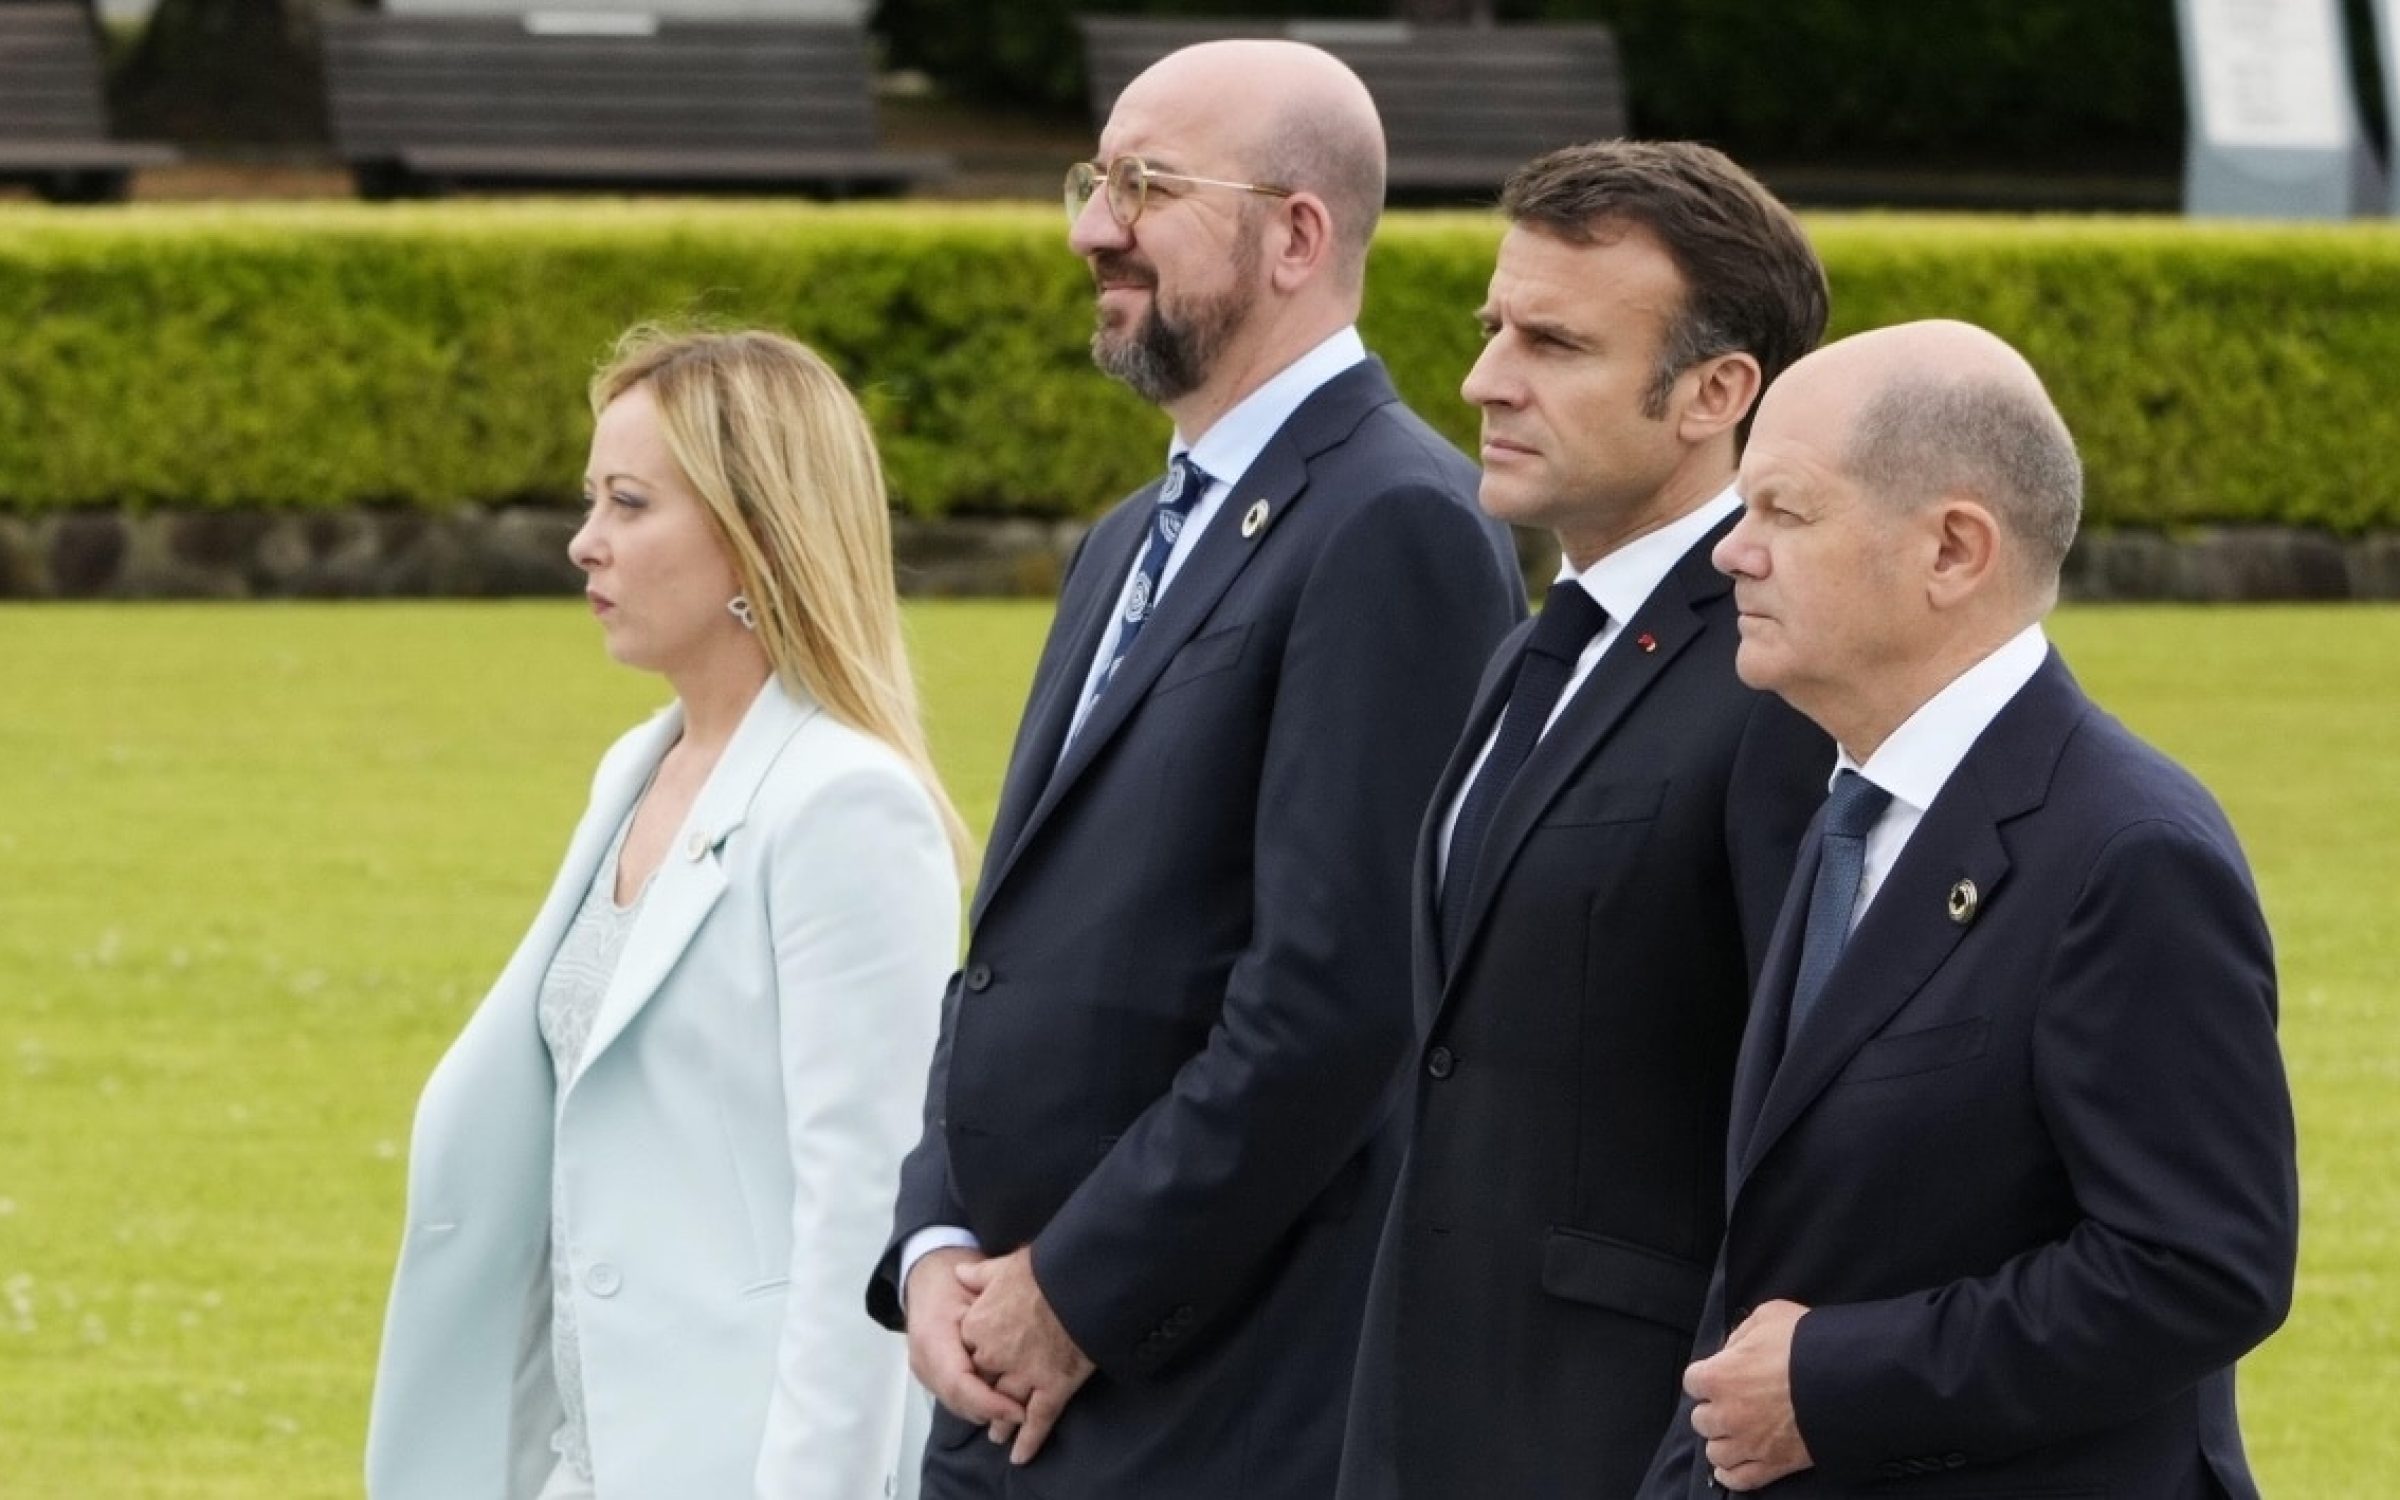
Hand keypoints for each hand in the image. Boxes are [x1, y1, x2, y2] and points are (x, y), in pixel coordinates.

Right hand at [904, 1248, 1025, 1430]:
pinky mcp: (928, 1373)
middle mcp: (923, 1359)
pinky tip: (1001, 1398)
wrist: (927, 1274)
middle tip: (1027, 1415)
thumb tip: (1022, 1352)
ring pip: (956, 1403)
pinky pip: (953, 1396)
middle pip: (958, 1400)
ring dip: (986, 1410)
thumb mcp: (977, 1291)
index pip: (960, 1384)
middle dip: (992, 1412)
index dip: (991, 1403)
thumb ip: (994, 1321)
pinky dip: (977, 1401)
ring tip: (1019, 1410)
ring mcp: (923, 1369)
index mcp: (933, 1337)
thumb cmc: (955, 1278)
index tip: (1021, 1411)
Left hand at [956, 1247, 1094, 1465]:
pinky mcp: (1052, 1388)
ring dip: (1001, 1422)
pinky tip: (1022, 1455)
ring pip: (1006, 1405)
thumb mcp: (1004, 1265)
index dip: (975, 1359)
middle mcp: (994, 1355)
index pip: (969, 1351)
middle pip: (984, 1381)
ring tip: (998, 1434)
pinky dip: (1029, 1440)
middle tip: (986, 1405)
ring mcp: (1023, 1375)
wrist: (1079, 1282)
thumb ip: (979, 1274)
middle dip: (985, 1394)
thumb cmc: (1045, 1270)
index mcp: (978, 1326)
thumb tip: (959, 1272)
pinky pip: (1037, 1420)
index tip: (980, 1364)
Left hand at [1684, 1299, 1812, 1491]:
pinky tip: (1729, 1468)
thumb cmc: (1807, 1344)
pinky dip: (1731, 1475)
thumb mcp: (1769, 1316)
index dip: (1707, 1376)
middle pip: (1702, 1419)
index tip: (1720, 1374)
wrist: (1847, 1379)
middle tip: (1733, 1402)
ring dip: (1722, 1441)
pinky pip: (1739, 1479)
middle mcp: (1727, 1414)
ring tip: (1735, 1432)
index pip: (1693, 1381)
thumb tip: (1734, 1348)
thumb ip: (1743, 1333)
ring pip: (1716, 1452)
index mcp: (1720, 1376)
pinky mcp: (1773, 1465)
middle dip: (1714, 1409)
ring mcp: (1749, 1443)